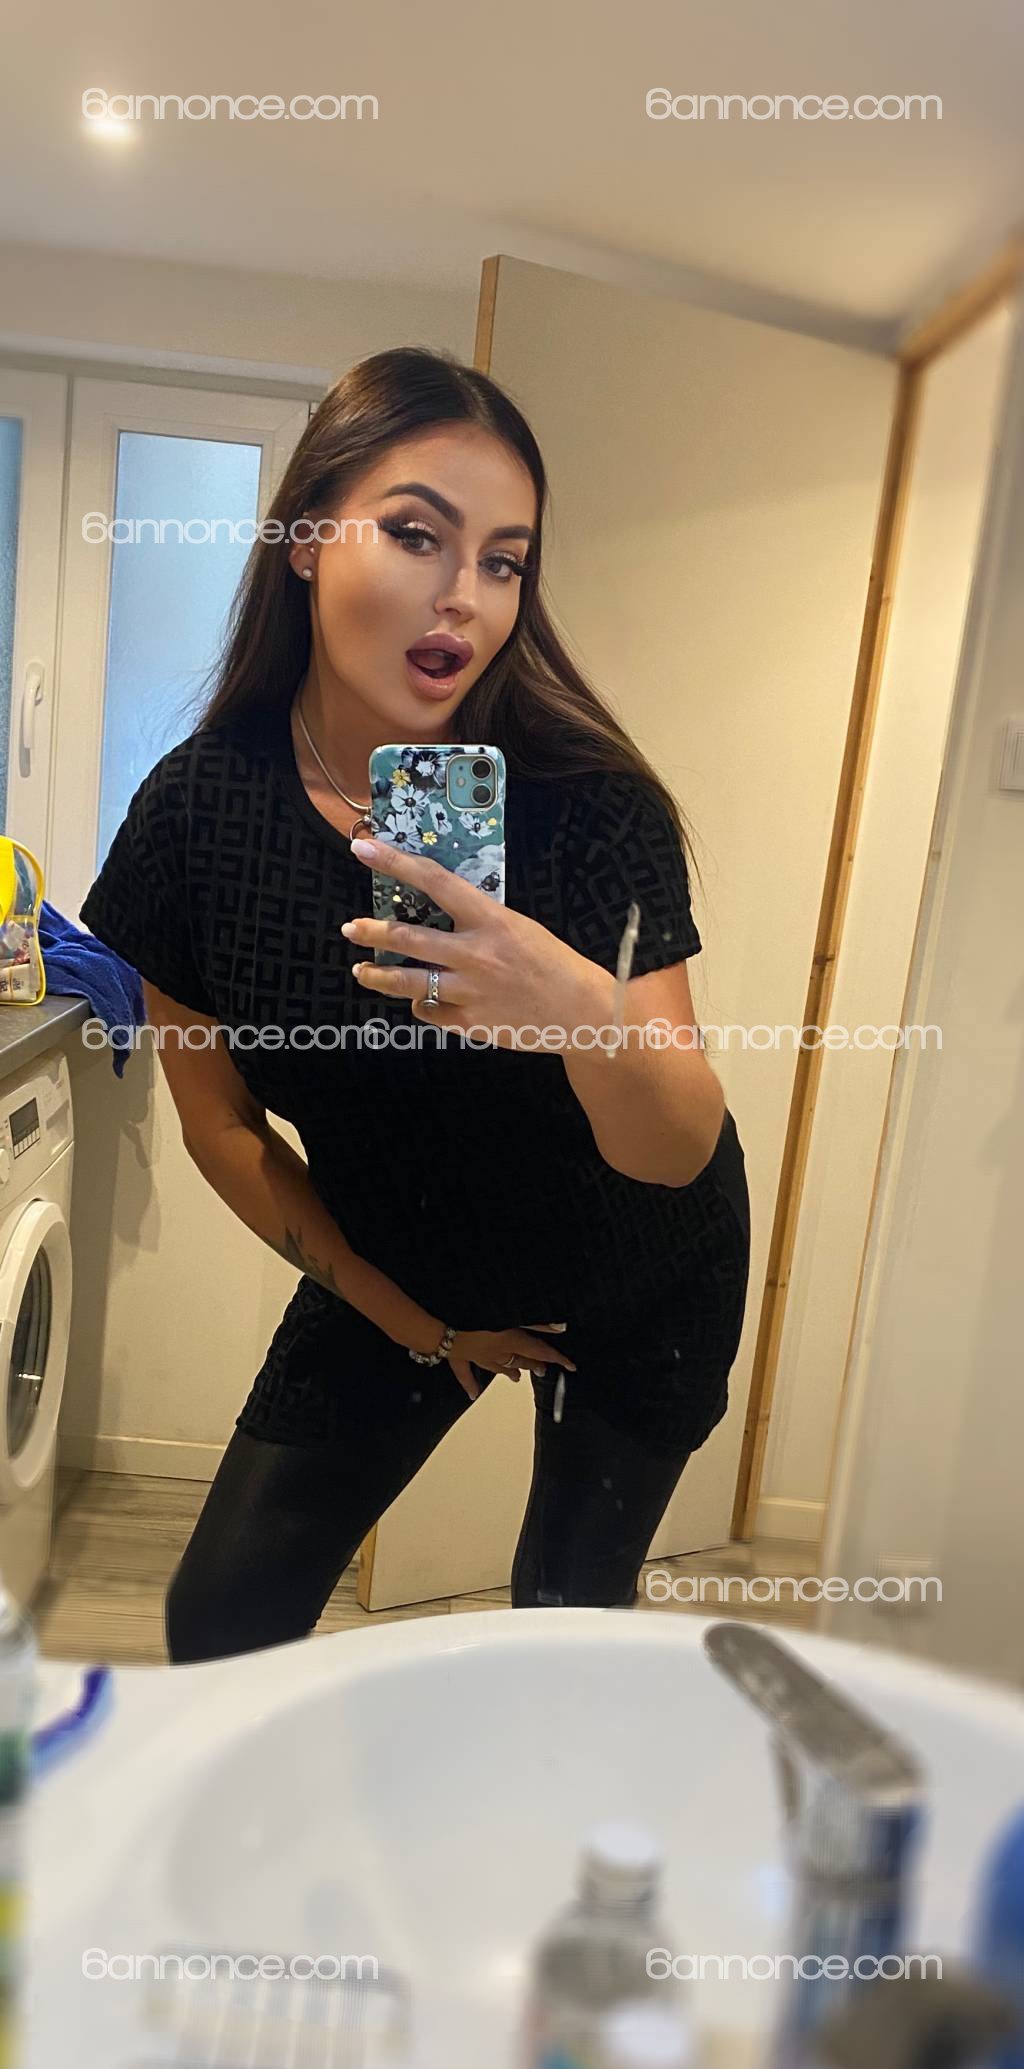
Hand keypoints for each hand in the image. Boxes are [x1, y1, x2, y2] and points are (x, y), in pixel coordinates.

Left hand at [342, 838, 599, 1049]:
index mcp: (491, 920)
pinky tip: (420, 1001)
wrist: (585, 1012)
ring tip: (362, 970)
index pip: (435, 882)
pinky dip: (422, 1005)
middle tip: (350, 928)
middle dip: (371, 931)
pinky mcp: (471, 1024)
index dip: (395, 863)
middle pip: (408, 938)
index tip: (364, 850)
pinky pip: (430, 1012)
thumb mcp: (519, 927)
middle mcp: (476, 955)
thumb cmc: (553, 963)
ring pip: (407, 982)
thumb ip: (479, 922)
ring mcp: (471, 992)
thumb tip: (439, 913)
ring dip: (378, 974)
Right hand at [445, 1323, 577, 1401]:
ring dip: (508, 1372)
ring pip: (497, 1367)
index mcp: (510, 1341)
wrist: (438, 1328)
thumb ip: (535, 1321)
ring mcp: (477, 1358)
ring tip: (517, 1379)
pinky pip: (465, 1374)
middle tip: (543, 1371)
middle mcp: (497, 1353)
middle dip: (533, 1365)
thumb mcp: (508, 1312)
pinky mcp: (458, 1358)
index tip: (571, 1367)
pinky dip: (470, 1384)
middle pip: (520, 1360)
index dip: (557, 1357)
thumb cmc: (474, 1315)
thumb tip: (561, 1327)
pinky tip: (473, 1395)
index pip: (540, 1351)